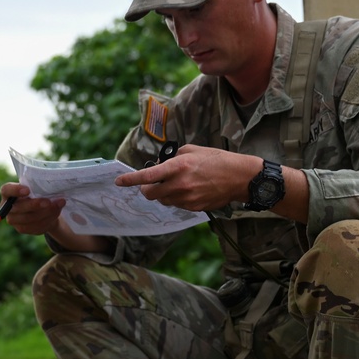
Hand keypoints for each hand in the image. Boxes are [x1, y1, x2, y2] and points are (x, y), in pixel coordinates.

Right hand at [0, 183, 65, 236]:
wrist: (41, 209)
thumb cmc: (37, 193)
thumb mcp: (36, 187)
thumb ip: (38, 187)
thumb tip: (51, 188)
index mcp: (8, 193)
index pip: (6, 190)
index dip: (15, 190)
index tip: (28, 190)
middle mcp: (8, 207)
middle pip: (19, 207)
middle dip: (35, 205)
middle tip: (48, 202)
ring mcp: (14, 220)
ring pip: (29, 218)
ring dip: (46, 212)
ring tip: (58, 205)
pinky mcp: (22, 229)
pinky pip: (35, 226)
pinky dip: (48, 219)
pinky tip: (56, 212)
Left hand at [114, 145, 256, 211]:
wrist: (238, 177)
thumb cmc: (216, 159)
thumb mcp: (192, 150)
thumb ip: (172, 158)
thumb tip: (158, 167)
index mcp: (178, 166)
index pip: (148, 176)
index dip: (130, 180)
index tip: (119, 181)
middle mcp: (180, 184)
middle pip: (150, 193)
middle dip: (147, 188)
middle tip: (153, 182)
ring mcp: (187, 198)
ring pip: (162, 200)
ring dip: (163, 193)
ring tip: (178, 183)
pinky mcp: (193, 207)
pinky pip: (176, 205)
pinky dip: (176, 198)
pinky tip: (190, 189)